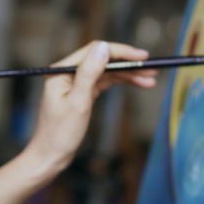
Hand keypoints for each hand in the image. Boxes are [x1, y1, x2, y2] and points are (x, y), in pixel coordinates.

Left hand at [27, 41, 156, 174]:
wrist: (51, 156)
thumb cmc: (60, 134)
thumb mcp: (78, 102)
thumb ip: (89, 73)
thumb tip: (103, 47)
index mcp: (62, 71)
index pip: (95, 51)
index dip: (121, 52)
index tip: (142, 57)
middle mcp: (67, 73)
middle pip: (103, 60)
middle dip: (128, 64)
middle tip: (153, 69)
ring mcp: (75, 83)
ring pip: (106, 72)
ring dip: (129, 74)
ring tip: (151, 79)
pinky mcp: (82, 93)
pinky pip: (104, 82)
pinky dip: (121, 82)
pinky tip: (138, 83)